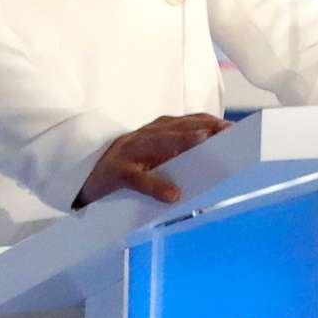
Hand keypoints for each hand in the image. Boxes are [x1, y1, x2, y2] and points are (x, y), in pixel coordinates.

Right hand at [74, 113, 228, 207]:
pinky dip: (155, 185)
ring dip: (181, 141)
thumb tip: (215, 162)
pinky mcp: (118, 172)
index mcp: (157, 131)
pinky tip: (172, 195)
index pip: (187, 122)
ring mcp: (130, 151)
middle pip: (176, 128)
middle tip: (226, 130)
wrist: (85, 175)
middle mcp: (145, 135)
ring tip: (203, 141)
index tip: (232, 125)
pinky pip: (138, 178)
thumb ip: (179, 155)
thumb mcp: (154, 156)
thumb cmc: (129, 166)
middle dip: (202, 126)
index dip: (208, 122)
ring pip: (158, 143)